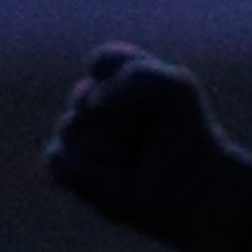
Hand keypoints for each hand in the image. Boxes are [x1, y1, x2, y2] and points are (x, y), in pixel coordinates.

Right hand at [44, 46, 246, 249]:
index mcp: (114, 75)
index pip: (103, 63)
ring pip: (72, 128)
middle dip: (124, 120)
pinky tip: (116, 180)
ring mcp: (74, 133)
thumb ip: (138, 76)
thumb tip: (91, 106)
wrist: (191, 188)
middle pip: (84, 97)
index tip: (155, 104)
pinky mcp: (65, 166)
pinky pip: (60, 159)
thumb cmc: (185, 135)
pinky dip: (91, 173)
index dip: (127, 84)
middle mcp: (89, 101)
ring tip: (134, 159)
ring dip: (111, 148)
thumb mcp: (175, 89)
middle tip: (148, 135)